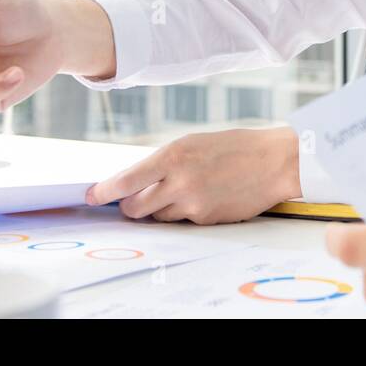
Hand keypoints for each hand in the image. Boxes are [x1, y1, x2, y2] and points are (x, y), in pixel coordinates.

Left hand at [87, 127, 301, 224]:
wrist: (274, 162)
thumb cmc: (234, 147)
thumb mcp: (193, 144)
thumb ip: (164, 162)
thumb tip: (135, 181)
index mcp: (172, 156)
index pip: (125, 181)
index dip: (104, 192)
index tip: (92, 196)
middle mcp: (178, 183)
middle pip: (134, 207)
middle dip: (129, 205)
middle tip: (132, 200)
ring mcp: (192, 205)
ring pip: (157, 216)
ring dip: (158, 208)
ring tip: (181, 190)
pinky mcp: (205, 220)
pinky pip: (181, 221)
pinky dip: (183, 213)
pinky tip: (202, 196)